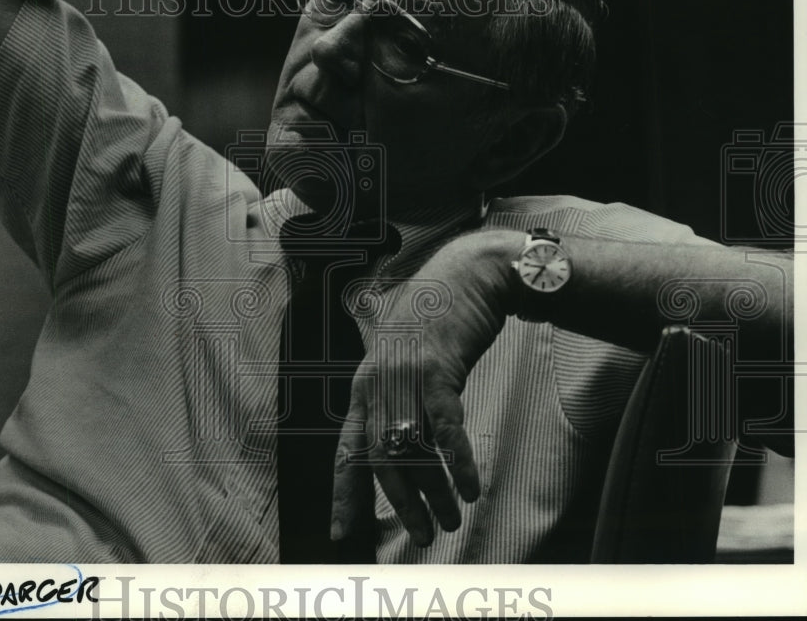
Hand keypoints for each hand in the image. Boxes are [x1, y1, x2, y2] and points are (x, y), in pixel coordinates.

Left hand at [330, 231, 519, 546]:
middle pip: (380, 460)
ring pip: (413, 451)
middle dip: (400, 504)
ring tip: (446, 522)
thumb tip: (391, 431)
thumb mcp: (398, 353)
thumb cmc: (434, 317)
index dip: (344, 494)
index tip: (341, 532)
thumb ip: (390, 389)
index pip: (347, 450)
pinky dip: (457, 463)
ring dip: (432, 492)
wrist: (465, 276)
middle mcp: (377, 385)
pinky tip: (469, 490)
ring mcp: (405, 378)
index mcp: (363, 386)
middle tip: (418, 534)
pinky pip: (445, 429)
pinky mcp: (438, 371)